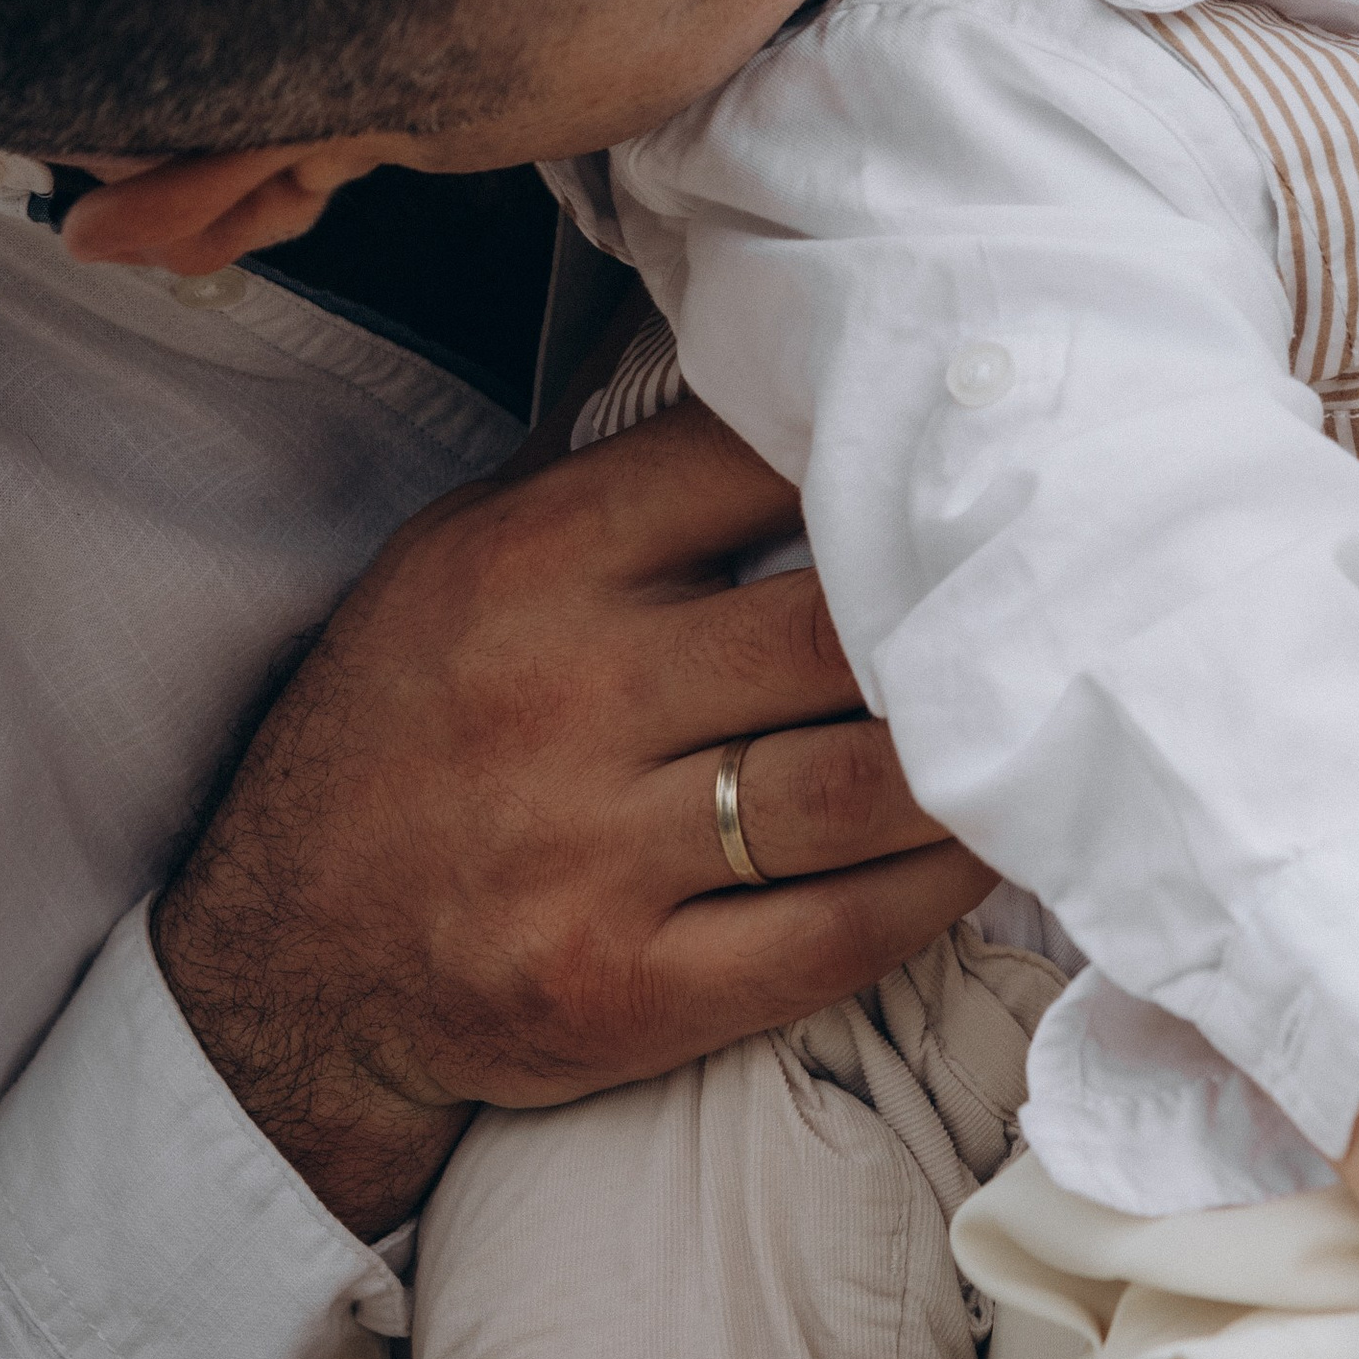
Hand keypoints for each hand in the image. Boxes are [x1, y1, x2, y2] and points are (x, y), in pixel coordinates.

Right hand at [153, 401, 989, 1235]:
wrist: (286, 962)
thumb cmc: (406, 726)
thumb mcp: (462, 553)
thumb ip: (611, 474)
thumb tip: (777, 368)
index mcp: (538, 561)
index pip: (752, 461)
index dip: (887, 448)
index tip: (987, 443)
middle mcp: (573, 696)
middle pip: (838, 629)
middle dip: (963, 609)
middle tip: (1072, 585)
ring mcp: (602, 854)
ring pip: (862, 784)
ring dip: (980, 752)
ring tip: (1058, 712)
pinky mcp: (635, 990)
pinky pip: (840, 931)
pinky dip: (940, 884)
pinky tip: (996, 841)